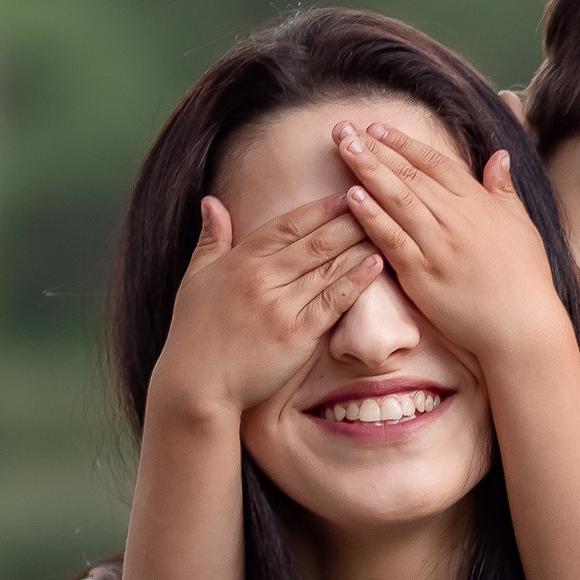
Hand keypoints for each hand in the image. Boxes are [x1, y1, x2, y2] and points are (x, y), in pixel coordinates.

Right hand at [149, 193, 384, 419]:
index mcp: (240, 261)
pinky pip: (333, 302)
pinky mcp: (297, 335)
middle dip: (350, 220)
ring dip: (360, 245)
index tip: (346, 194)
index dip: (321, 208)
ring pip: (329, 268)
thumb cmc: (194, 333)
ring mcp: (281, 307)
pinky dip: (356, 281)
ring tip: (385, 228)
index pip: (288, 224)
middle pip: (316, 241)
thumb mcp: (195, 279)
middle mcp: (262, 279)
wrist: (197, 384)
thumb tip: (212, 200)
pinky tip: (376, 264)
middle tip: (378, 203)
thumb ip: (210, 238)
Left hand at [333, 121, 569, 365]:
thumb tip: (500, 156)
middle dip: (374, 149)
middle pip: (409, 175)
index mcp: (478, 203)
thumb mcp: (522, 225)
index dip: (403, 142)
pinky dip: (372, 217)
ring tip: (342, 149)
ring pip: (397, 200)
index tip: (376, 127)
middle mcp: (456, 218)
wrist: (522, 327)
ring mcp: (437, 246)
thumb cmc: (526, 278)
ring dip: (367, 171)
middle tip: (343, 128)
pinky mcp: (422, 275)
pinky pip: (392, 239)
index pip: (435, 163)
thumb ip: (505, 190)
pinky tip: (351, 197)